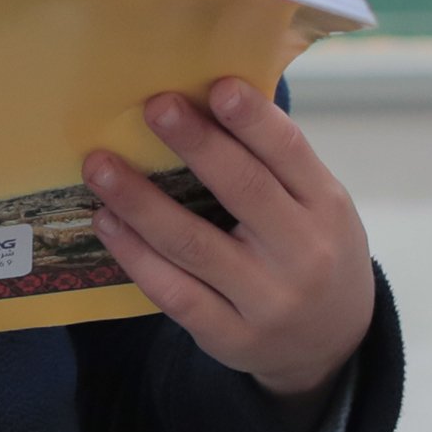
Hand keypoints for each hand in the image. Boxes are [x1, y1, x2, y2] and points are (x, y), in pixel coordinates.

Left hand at [81, 79, 375, 404]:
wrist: (331, 345)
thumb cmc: (310, 250)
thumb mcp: (317, 205)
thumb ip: (273, 164)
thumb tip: (201, 101)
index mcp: (327, 206)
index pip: (290, 153)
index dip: (253, 119)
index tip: (217, 86)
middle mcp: (303, 254)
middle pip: (244, 191)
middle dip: (196, 145)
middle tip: (153, 106)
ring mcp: (267, 301)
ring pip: (193, 245)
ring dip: (140, 202)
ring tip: (100, 167)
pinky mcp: (230, 337)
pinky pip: (173, 292)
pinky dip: (134, 255)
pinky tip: (106, 223)